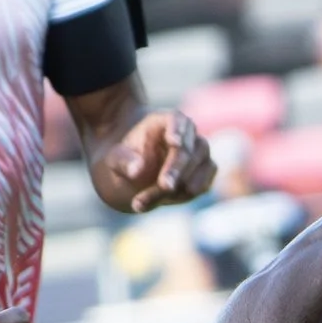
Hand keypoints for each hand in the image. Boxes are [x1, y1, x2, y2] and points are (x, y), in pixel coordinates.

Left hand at [94, 108, 212, 215]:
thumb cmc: (126, 162)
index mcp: (164, 122)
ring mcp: (200, 152)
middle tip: (165, 187)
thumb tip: (136, 170)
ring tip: (142, 202)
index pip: (176, 119)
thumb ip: (124, 162)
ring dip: (175, 189)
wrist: (136, 180)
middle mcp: (187, 134)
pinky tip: (161, 201)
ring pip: (197, 169)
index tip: (174, 143)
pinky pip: (202, 184)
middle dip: (176, 170)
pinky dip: (184, 196)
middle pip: (188, 149)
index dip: (177, 130)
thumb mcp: (115, 160)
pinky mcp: (206, 171)